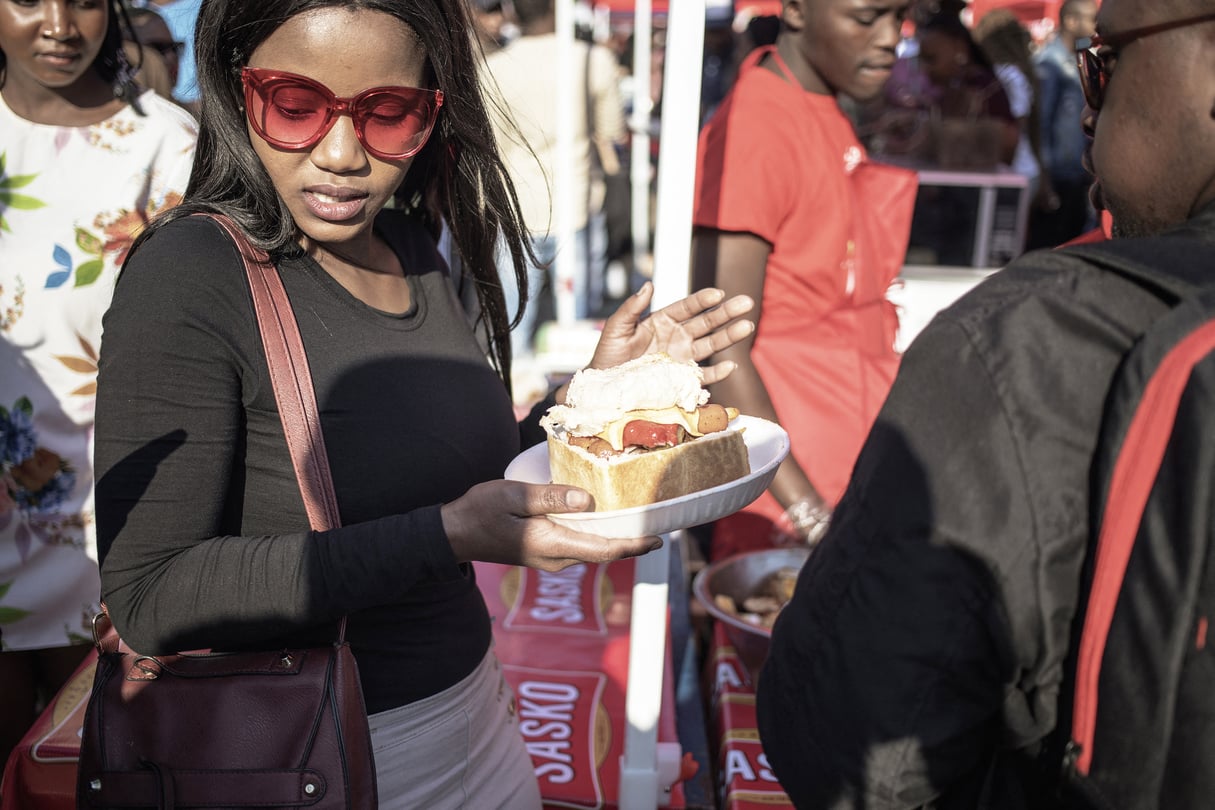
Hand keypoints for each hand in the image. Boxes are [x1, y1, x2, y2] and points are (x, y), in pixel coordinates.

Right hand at [441, 480, 662, 571]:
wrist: (454, 534)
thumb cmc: (480, 512)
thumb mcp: (513, 496)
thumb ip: (549, 497)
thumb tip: (586, 499)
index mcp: (550, 544)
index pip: (603, 549)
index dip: (633, 545)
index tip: (658, 539)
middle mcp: (555, 557)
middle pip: (603, 551)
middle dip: (630, 540)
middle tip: (656, 520)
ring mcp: (549, 558)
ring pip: (592, 548)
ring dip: (615, 536)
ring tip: (636, 516)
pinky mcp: (544, 552)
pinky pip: (579, 544)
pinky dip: (596, 533)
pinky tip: (603, 516)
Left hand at [587, 282, 753, 385]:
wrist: (605, 387)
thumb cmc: (608, 355)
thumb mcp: (616, 328)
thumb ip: (631, 307)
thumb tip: (648, 284)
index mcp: (663, 321)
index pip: (687, 307)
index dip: (703, 300)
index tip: (718, 293)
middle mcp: (677, 337)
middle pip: (706, 322)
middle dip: (726, 313)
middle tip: (747, 302)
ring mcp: (682, 358)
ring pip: (711, 345)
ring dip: (730, 336)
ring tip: (747, 326)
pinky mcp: (682, 379)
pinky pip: (704, 375)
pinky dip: (718, 372)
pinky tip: (730, 365)